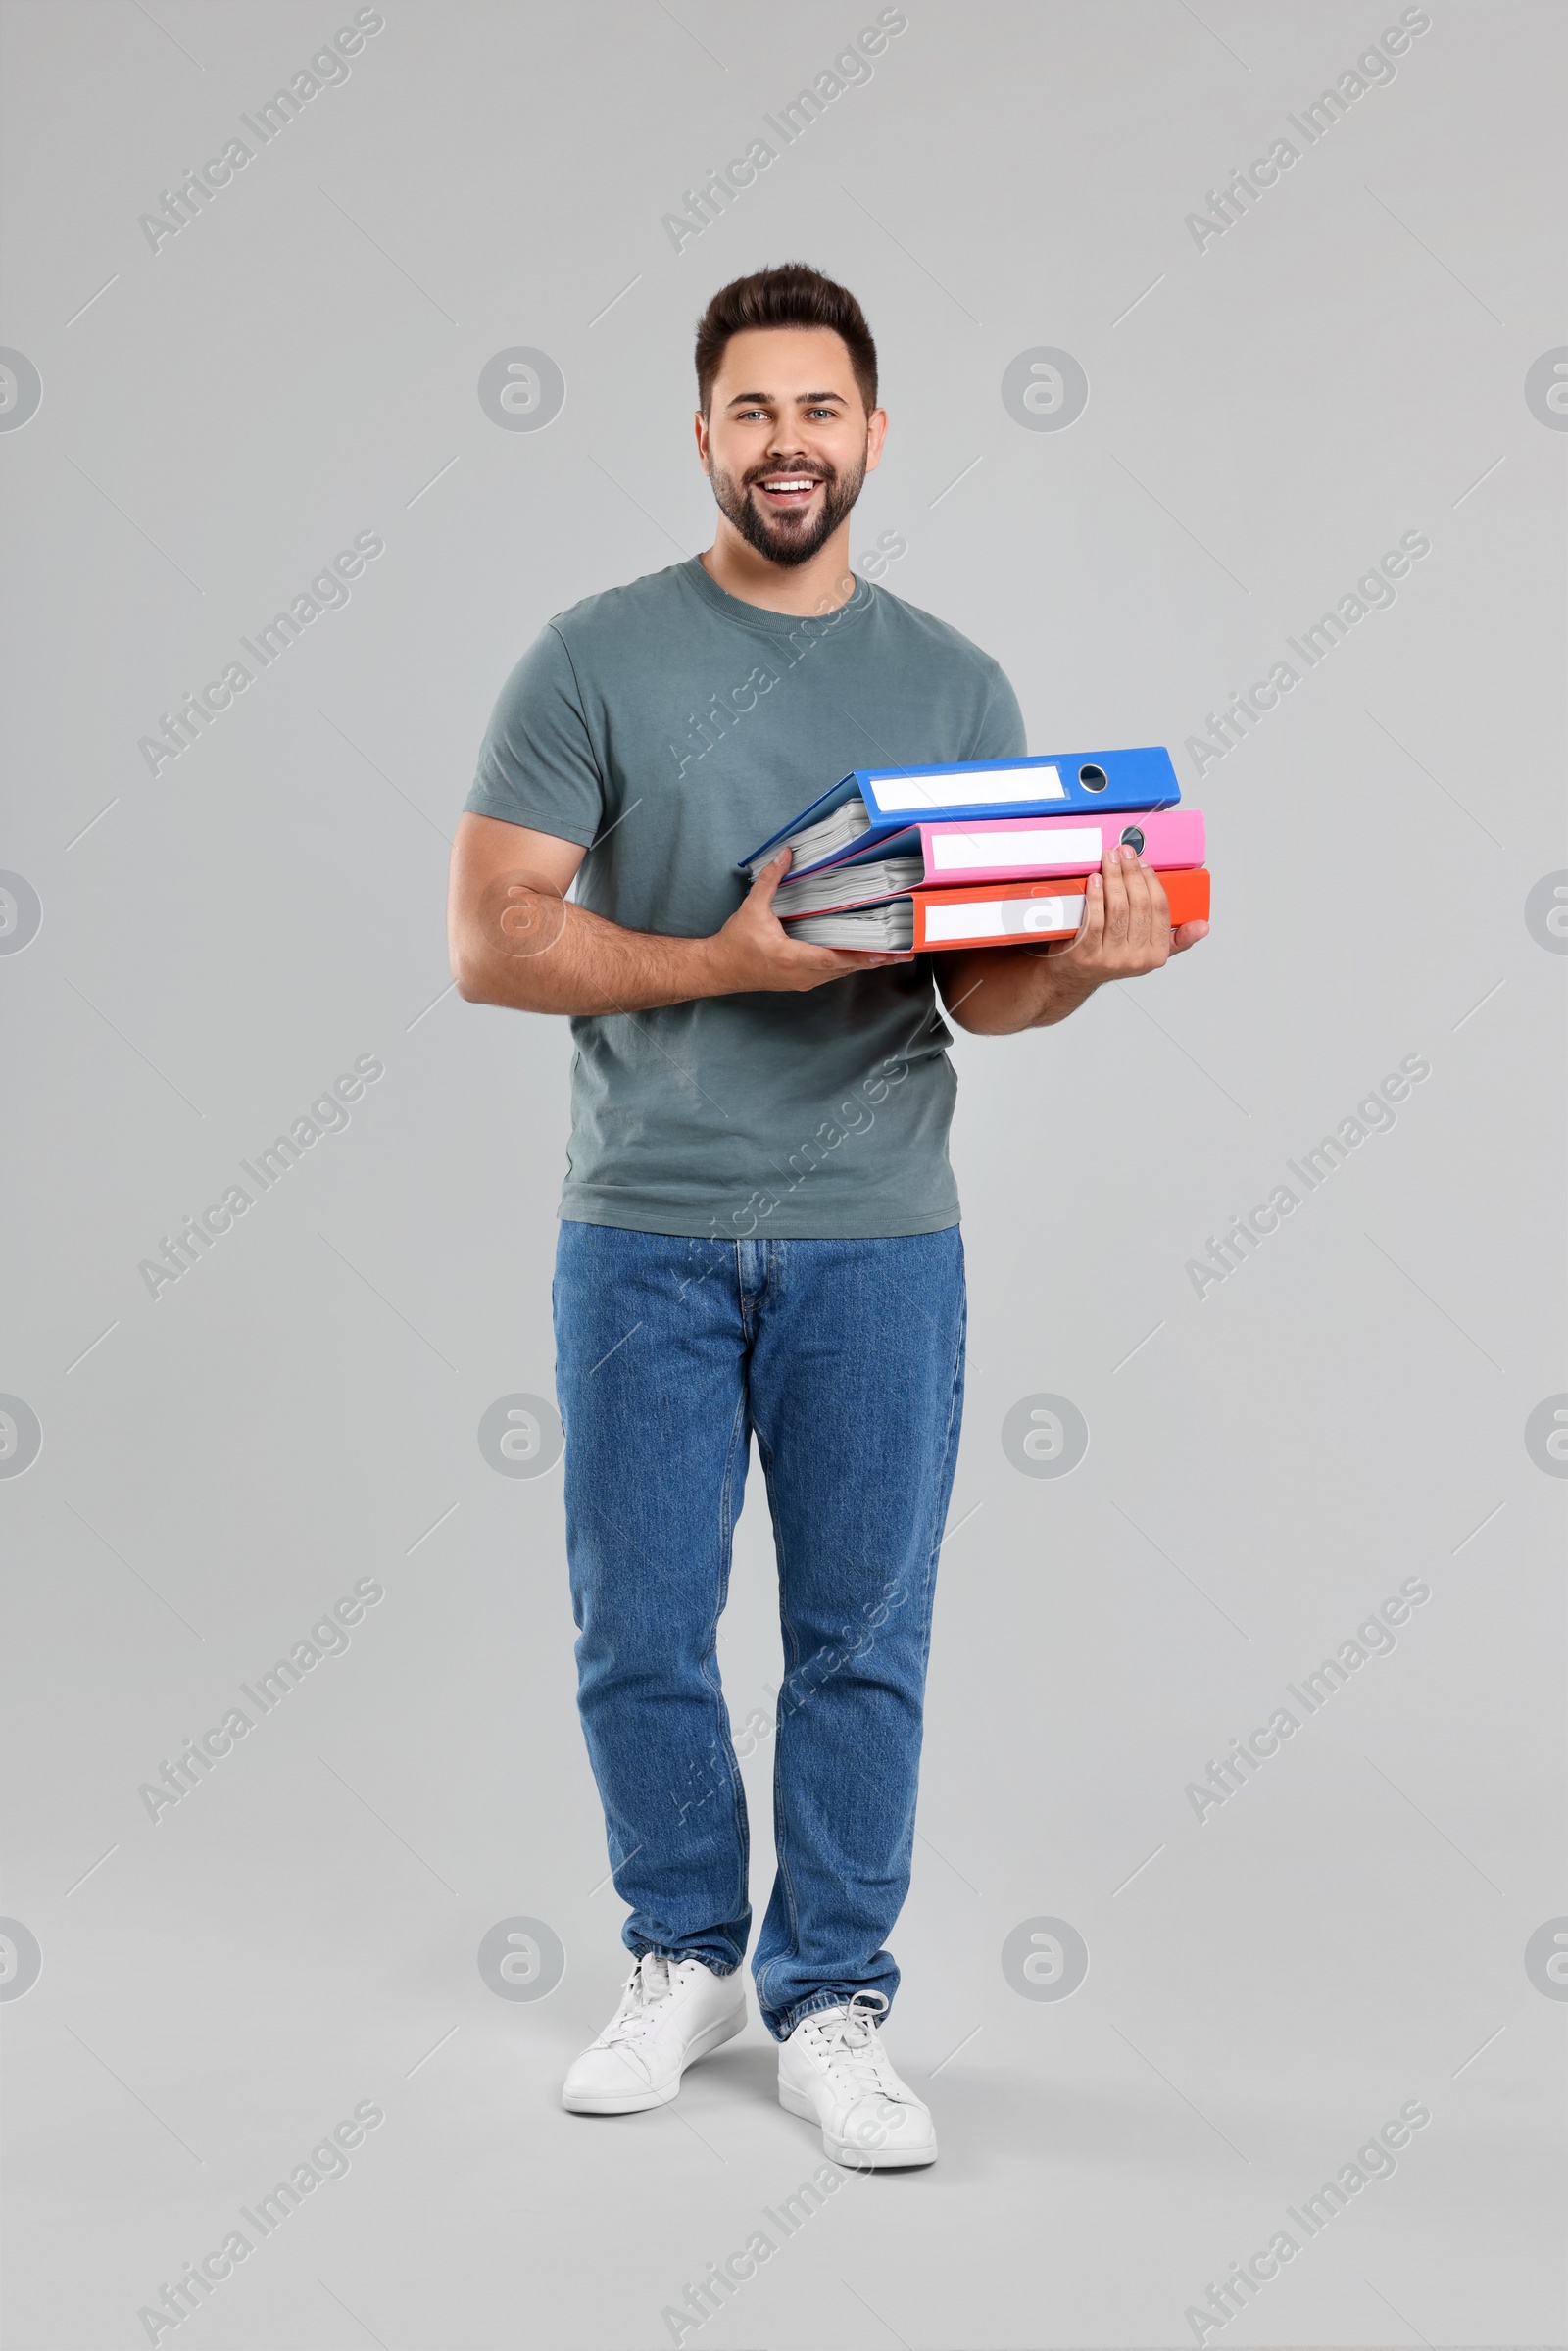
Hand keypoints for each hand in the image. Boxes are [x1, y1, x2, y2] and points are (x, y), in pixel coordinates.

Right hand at [706, 850, 916, 993]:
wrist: (719, 969)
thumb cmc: (735, 942)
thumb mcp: (752, 909)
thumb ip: (770, 880)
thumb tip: (786, 854)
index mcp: (793, 958)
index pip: (835, 958)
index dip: (862, 955)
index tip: (886, 952)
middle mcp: (803, 974)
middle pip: (847, 968)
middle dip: (875, 960)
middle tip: (903, 953)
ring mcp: (803, 981)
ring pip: (841, 973)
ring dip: (865, 963)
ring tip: (891, 954)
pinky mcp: (800, 981)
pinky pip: (831, 974)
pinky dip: (849, 964)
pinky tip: (862, 956)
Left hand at [1042, 843, 1207, 983]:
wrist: (1074, 976)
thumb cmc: (1110, 955)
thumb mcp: (1148, 951)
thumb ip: (1175, 938)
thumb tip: (1202, 927)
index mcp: (1156, 954)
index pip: (1161, 910)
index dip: (1152, 882)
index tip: (1143, 863)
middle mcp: (1135, 959)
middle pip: (1139, 905)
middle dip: (1132, 873)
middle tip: (1124, 853)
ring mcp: (1110, 958)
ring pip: (1118, 909)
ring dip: (1114, 877)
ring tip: (1109, 859)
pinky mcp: (1086, 954)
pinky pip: (1095, 918)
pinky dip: (1095, 895)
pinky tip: (1095, 880)